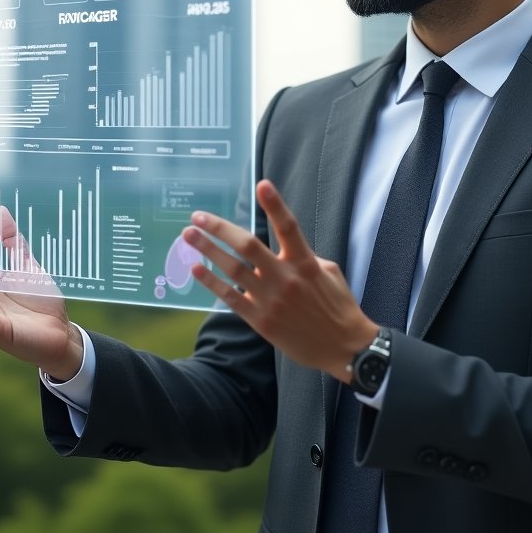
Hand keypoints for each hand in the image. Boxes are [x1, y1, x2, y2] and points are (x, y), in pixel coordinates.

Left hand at [181, 180, 376, 380]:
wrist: (342, 347)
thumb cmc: (338, 306)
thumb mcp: (329, 272)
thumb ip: (303, 256)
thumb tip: (282, 246)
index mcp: (305, 263)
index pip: (288, 227)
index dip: (275, 205)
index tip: (262, 185)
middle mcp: (285, 278)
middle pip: (247, 246)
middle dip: (219, 228)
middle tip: (199, 216)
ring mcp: (271, 300)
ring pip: (233, 269)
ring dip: (208, 250)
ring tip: (189, 235)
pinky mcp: (261, 321)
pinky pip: (230, 298)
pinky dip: (211, 282)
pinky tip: (196, 268)